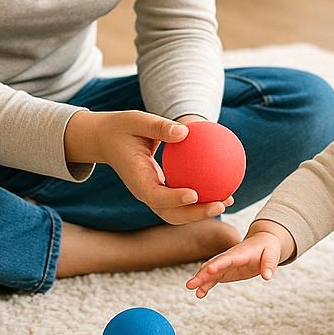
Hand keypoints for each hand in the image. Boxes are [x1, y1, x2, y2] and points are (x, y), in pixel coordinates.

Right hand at [64, 110, 232, 223]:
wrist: (106, 139)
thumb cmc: (122, 127)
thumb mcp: (137, 120)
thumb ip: (159, 126)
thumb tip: (186, 131)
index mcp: (136, 178)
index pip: (155, 195)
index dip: (174, 199)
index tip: (194, 194)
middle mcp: (145, 192)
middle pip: (171, 213)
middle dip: (196, 214)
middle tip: (220, 204)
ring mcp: (152, 194)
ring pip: (177, 212)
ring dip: (201, 211)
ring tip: (227, 199)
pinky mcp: (159, 190)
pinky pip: (180, 198)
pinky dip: (200, 197)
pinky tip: (221, 186)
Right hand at [185, 221, 293, 297]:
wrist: (263, 242)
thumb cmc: (268, 248)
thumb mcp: (272, 254)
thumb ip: (269, 264)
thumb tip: (267, 276)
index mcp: (240, 253)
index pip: (227, 258)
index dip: (218, 264)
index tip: (208, 271)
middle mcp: (229, 257)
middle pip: (213, 265)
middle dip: (202, 274)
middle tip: (191, 284)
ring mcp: (226, 264)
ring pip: (210, 271)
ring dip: (201, 280)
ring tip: (191, 289)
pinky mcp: (226, 270)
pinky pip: (214, 278)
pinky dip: (206, 284)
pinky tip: (199, 293)